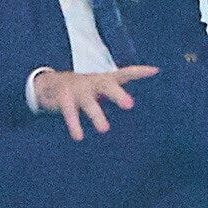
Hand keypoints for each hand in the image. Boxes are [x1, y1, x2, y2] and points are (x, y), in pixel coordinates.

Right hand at [33, 65, 158, 140]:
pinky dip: (74, 124)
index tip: (155, 71)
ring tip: (104, 129)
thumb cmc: (86, 89)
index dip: (139, 72)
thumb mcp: (103, 88)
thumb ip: (120, 92)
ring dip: (96, 114)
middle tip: (130, 105)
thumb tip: (144, 101)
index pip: (125, 73)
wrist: (52, 84)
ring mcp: (78, 89)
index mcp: (105, 80)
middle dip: (117, 94)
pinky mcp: (63, 98)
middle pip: (106, 85)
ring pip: (88, 102)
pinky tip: (79, 136)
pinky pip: (69, 112)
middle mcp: (93, 82)